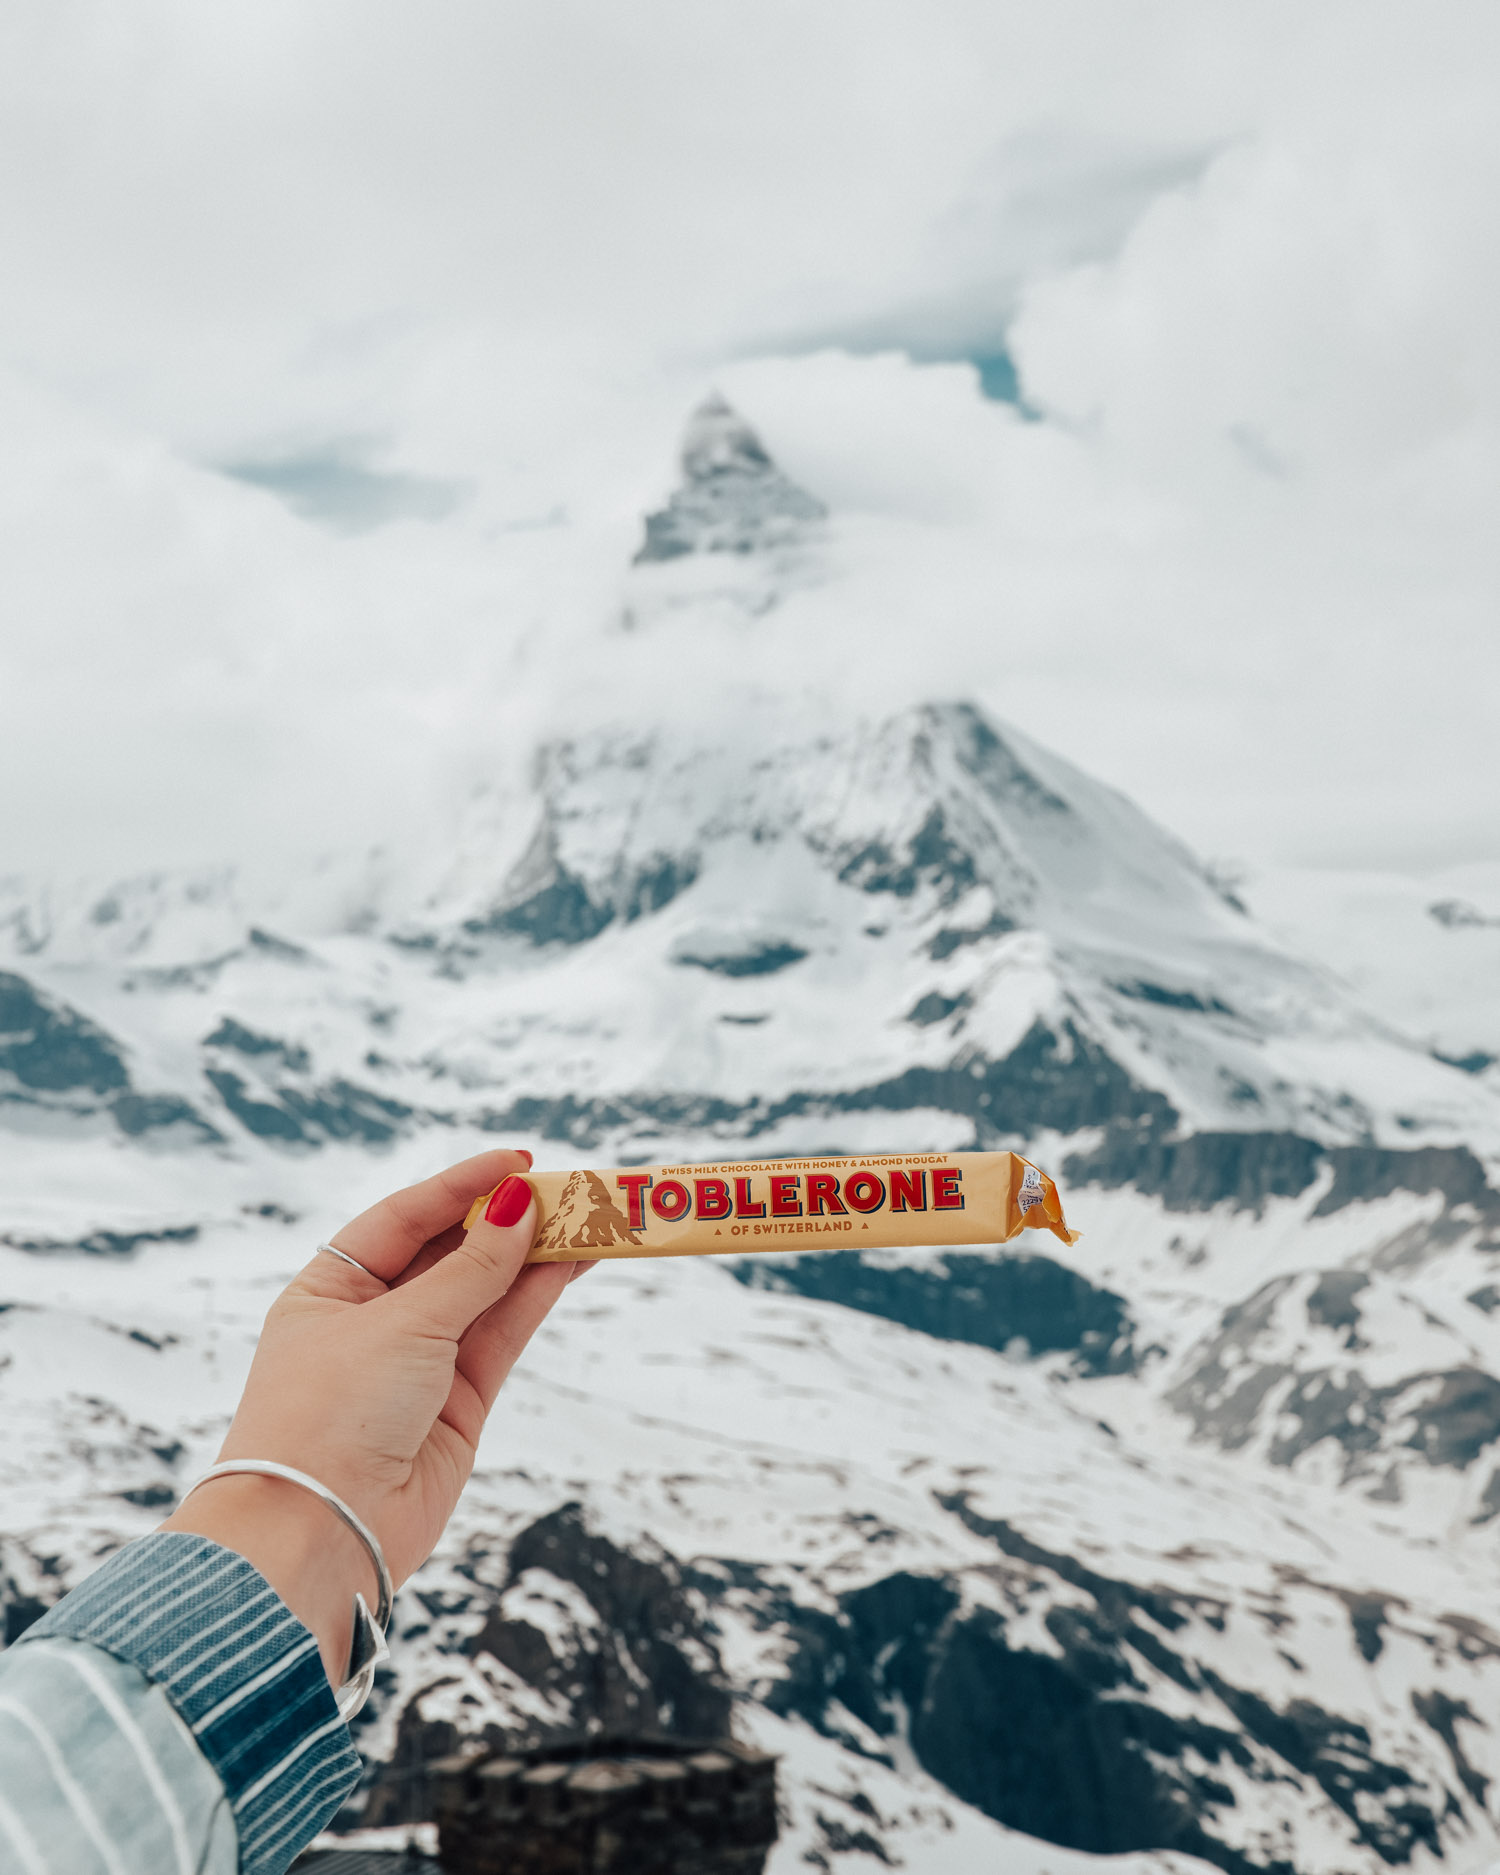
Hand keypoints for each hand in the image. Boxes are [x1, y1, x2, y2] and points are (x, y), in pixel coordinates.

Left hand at [161, 1147, 587, 1688]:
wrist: (321, 1533)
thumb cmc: (331, 1414)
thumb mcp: (402, 1323)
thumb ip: (472, 1267)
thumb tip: (520, 1206)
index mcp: (330, 1289)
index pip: (404, 1217)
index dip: (462, 1185)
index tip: (520, 1161)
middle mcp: (372, 1321)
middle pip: (451, 1252)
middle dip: (507, 1220)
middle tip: (570, 1189)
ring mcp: (418, 1365)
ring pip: (486, 1293)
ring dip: (535, 1256)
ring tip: (590, 1219)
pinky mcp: (458, 1405)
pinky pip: (502, 1335)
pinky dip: (535, 1297)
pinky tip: (570, 1263)